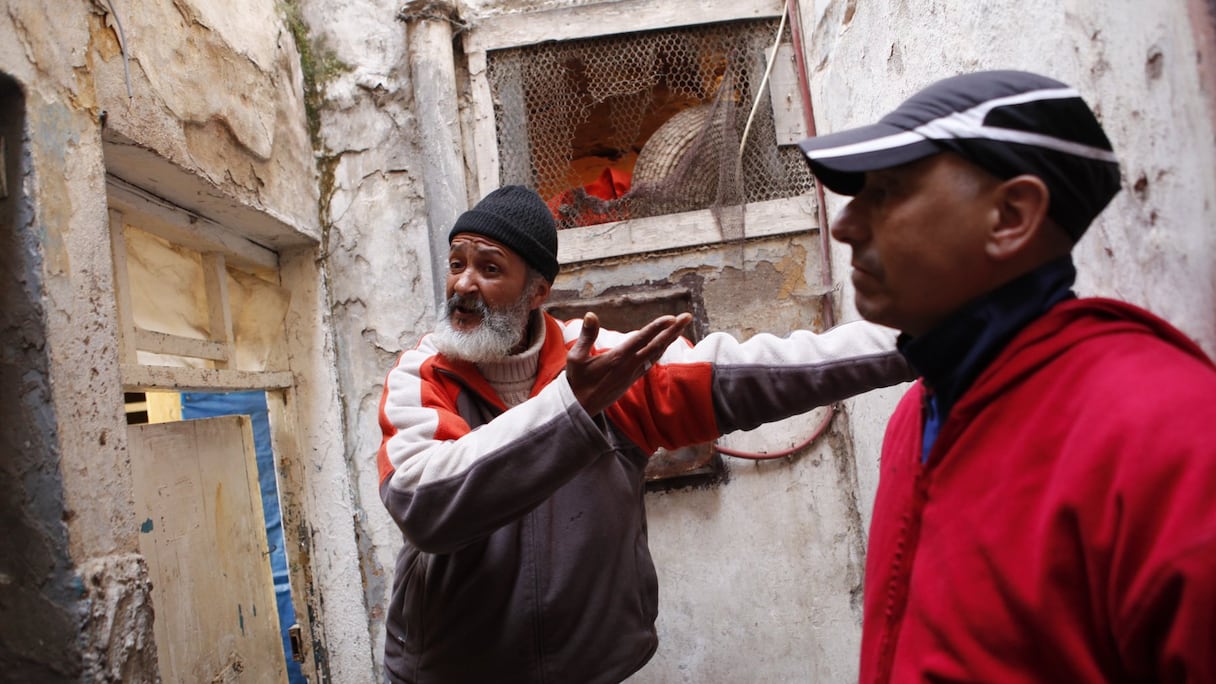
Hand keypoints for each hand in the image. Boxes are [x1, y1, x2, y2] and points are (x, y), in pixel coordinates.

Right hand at [567, 311, 692, 415]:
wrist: (582, 408)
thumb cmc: (578, 381)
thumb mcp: (576, 358)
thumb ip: (586, 336)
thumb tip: (591, 314)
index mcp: (618, 358)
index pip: (641, 339)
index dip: (657, 328)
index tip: (671, 318)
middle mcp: (630, 366)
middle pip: (656, 345)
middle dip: (673, 330)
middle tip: (687, 316)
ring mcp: (634, 373)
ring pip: (656, 353)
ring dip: (670, 339)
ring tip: (681, 325)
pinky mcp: (633, 378)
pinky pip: (651, 361)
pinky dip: (660, 350)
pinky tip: (666, 343)